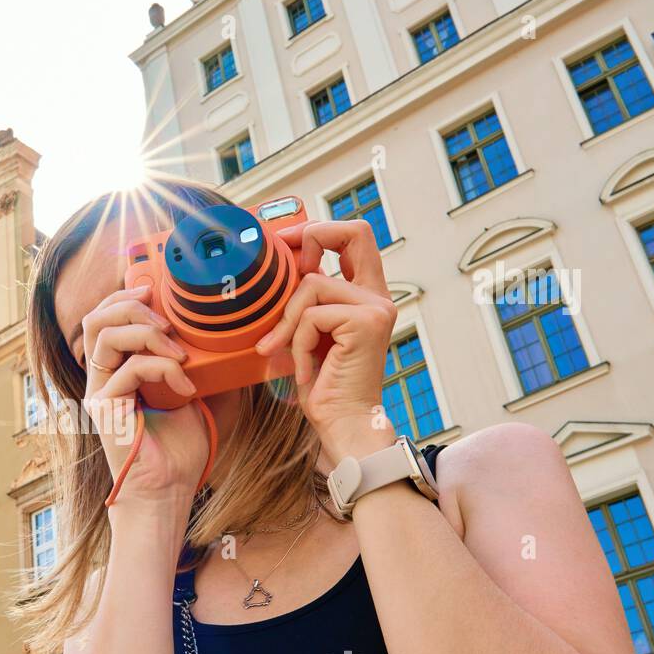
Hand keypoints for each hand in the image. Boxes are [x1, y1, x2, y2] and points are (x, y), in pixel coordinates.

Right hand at [81, 285, 208, 509]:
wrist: (169, 490)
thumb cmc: (179, 450)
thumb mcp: (192, 395)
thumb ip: (193, 364)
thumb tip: (222, 334)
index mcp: (115, 371)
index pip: (104, 319)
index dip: (125, 297)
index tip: (156, 293)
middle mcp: (100, 379)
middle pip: (95, 319)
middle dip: (131, 306)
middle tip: (167, 319)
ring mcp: (99, 393)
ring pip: (105, 336)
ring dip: (147, 334)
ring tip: (179, 352)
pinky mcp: (106, 409)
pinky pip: (130, 370)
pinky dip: (163, 370)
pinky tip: (186, 388)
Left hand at [255, 219, 397, 461]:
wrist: (342, 424)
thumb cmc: (322, 385)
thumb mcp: (306, 333)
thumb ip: (302, 301)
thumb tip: (275, 268)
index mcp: (366, 295)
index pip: (354, 236)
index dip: (318, 229)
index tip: (285, 242)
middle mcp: (378, 296)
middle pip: (353, 232)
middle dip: (312, 237)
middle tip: (283, 267)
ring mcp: (376, 307)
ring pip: (312, 285)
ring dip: (288, 322)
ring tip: (288, 354)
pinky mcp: (367, 322)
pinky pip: (311, 316)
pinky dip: (297, 344)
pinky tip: (305, 369)